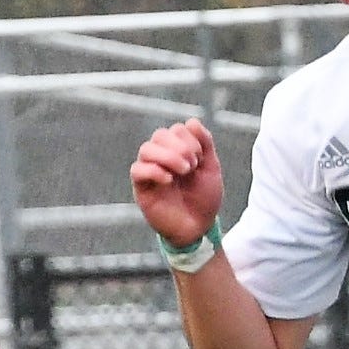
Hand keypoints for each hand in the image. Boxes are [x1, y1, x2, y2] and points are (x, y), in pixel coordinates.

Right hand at [128, 120, 224, 247]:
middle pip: (159, 135)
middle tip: (193, 166)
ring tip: (184, 171)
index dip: (189, 139)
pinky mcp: (141, 188)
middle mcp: (161, 158)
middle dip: (179, 146)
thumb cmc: (203, 199)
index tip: (200, 159)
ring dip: (168, 156)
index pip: (176, 129)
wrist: (198, 228)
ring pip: (146, 149)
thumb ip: (205, 144)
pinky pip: (137, 170)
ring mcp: (150, 172)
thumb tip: (192, 121)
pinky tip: (169, 181)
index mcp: (178, 151)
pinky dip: (154, 171)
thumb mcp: (211, 168)